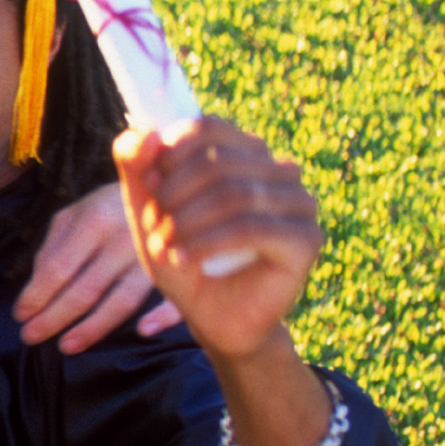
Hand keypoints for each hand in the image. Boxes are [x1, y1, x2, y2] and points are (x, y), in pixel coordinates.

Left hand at [16, 183, 184, 351]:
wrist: (165, 187)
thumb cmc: (108, 207)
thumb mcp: (74, 215)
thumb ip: (53, 246)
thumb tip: (35, 286)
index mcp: (95, 220)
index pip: (59, 267)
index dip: (36, 295)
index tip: (19, 315)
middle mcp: (125, 238)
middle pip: (87, 289)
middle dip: (54, 318)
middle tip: (29, 337)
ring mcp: (155, 256)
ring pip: (123, 301)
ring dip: (93, 328)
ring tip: (66, 346)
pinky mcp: (182, 269)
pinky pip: (176, 298)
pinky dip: (164, 316)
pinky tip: (143, 331)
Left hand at [114, 118, 320, 363]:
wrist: (212, 317)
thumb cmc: (183, 257)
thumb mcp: (148, 209)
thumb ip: (137, 165)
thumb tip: (145, 132)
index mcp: (245, 153)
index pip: (208, 128)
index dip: (170, 152)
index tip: (148, 183)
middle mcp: (279, 170)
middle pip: (218, 161)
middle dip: (173, 194)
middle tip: (155, 226)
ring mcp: (299, 203)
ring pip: (234, 194)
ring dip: (186, 222)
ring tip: (164, 248)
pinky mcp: (307, 238)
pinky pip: (251, 227)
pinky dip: (207, 243)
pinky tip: (184, 259)